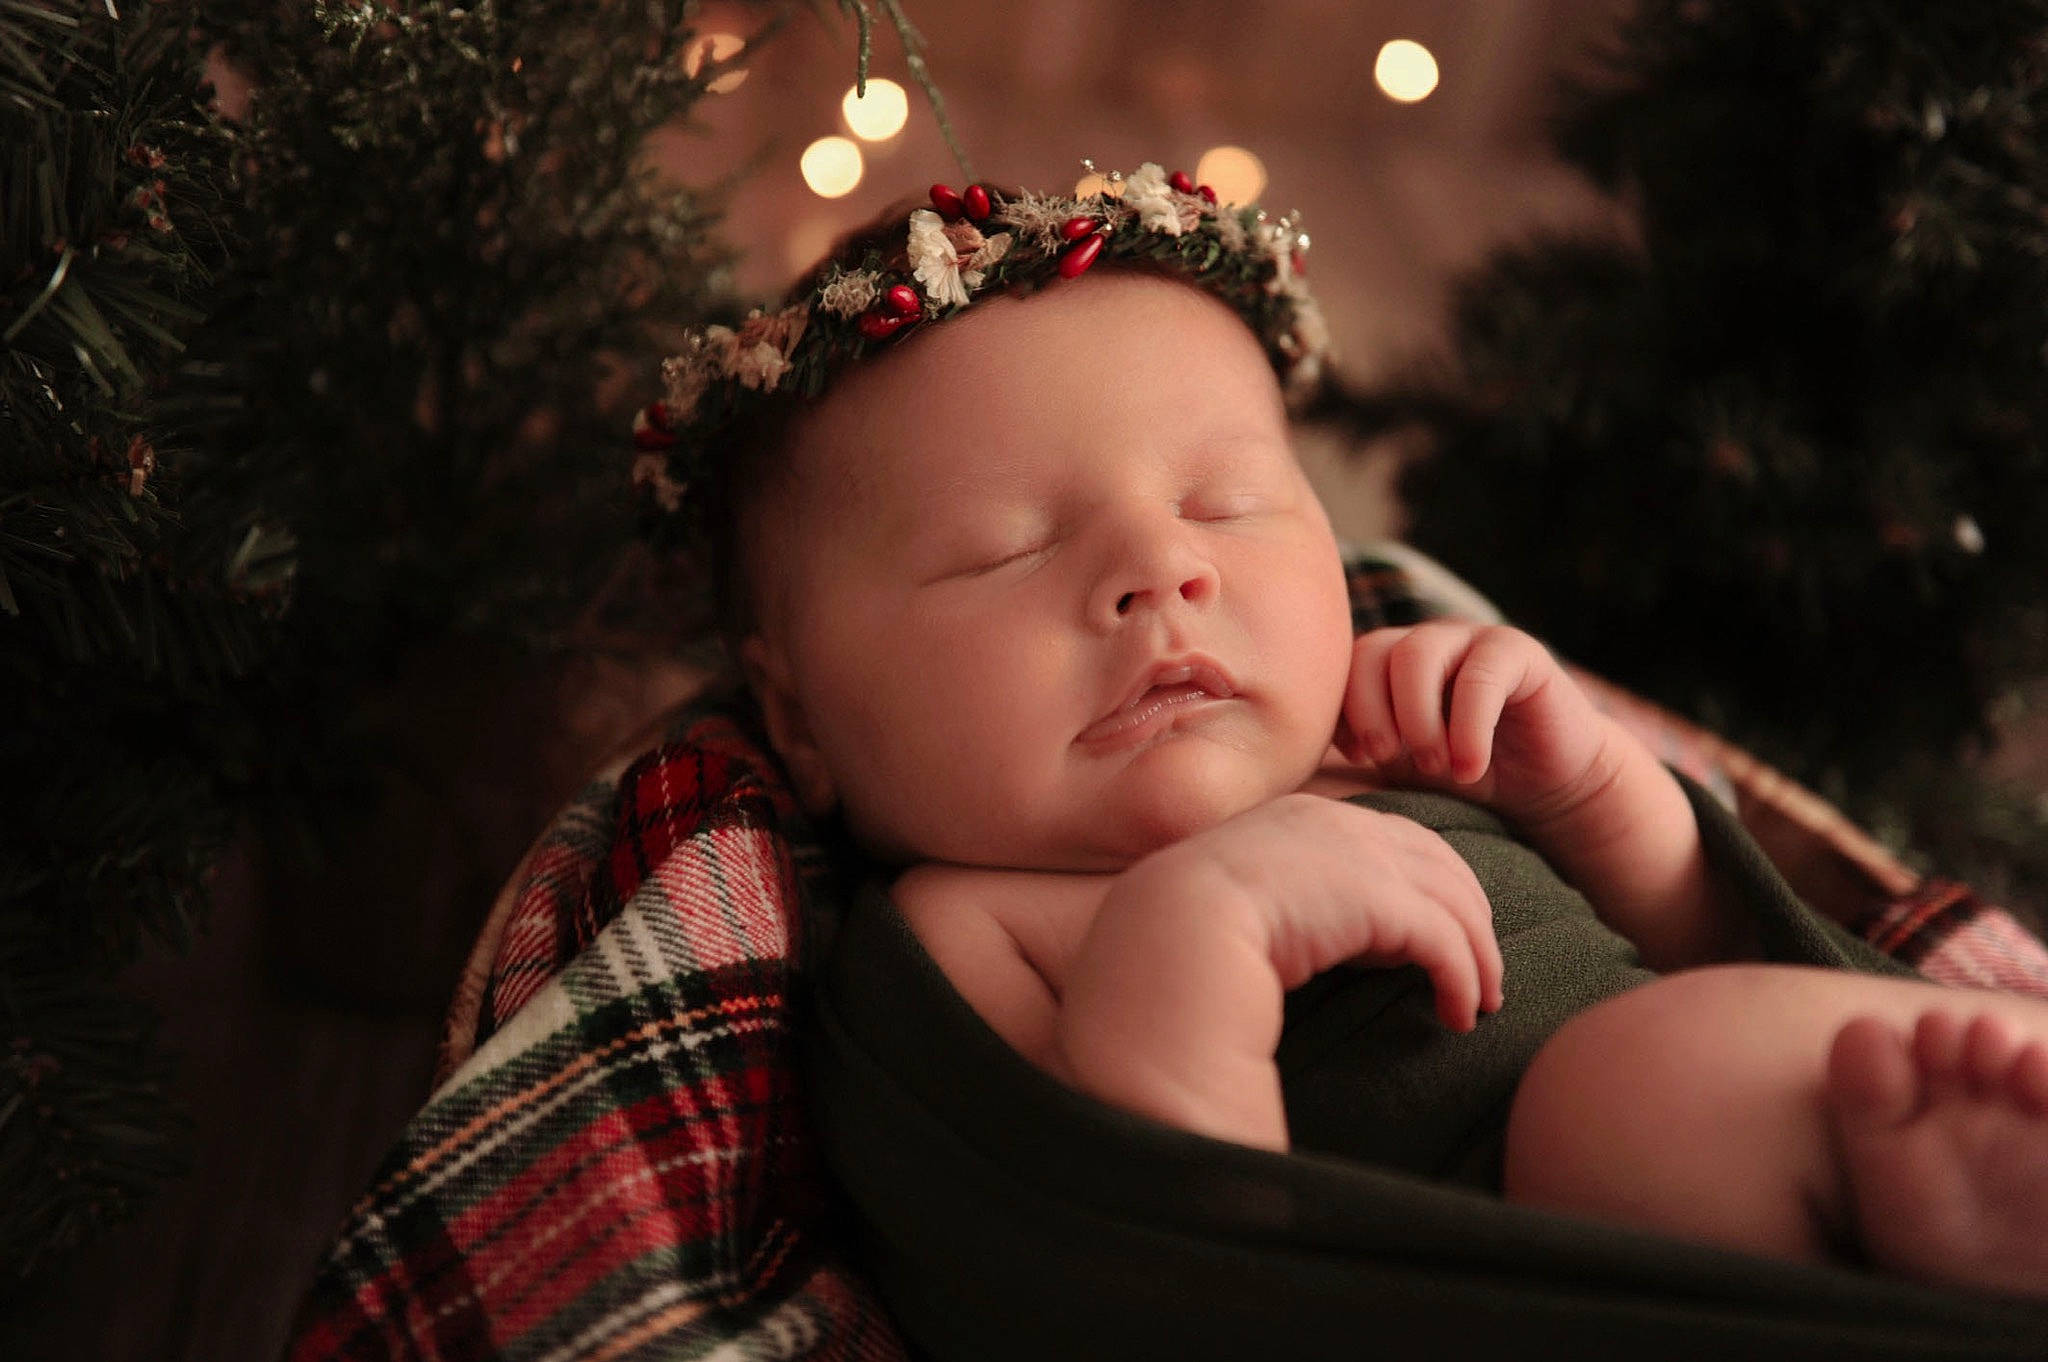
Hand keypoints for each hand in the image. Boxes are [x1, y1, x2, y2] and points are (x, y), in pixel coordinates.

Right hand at [1137, 793, 1504, 1029]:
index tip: (1442, 930)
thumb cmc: (1187, 928)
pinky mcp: (1379, 900)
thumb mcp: (1243, 898)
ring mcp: (1363, 856)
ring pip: (1455, 901)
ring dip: (1479, 955)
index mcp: (1306, 817)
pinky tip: (1458, 1013)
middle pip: (1440, 862)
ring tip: (1483, 1001)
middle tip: (1483, 967)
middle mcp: (1342, 824)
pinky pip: (1445, 941)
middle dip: (1471, 915)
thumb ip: (1288, 901)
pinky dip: (1464, 978)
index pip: (1395, 838)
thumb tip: (1317, 937)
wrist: (1172, 928)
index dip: (1430, 884)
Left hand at [1335, 622, 1623, 830]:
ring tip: (1434, 766)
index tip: (1361, 758)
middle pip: (1372, 651)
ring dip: (1416, 717)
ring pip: (1418, 654)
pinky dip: (1468, 727)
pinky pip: (1480, 674)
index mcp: (1387, 664)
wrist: (1547, 786)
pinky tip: (1469, 768)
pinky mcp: (1517, 653)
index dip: (1344, 712)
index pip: (1343, 667)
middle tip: (1388, 759)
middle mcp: (1424, 643)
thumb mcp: (1400, 765)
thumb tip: (1292, 759)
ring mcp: (1469, 641)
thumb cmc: (1462, 775)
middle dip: (1372, 712)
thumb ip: (1357, 749)